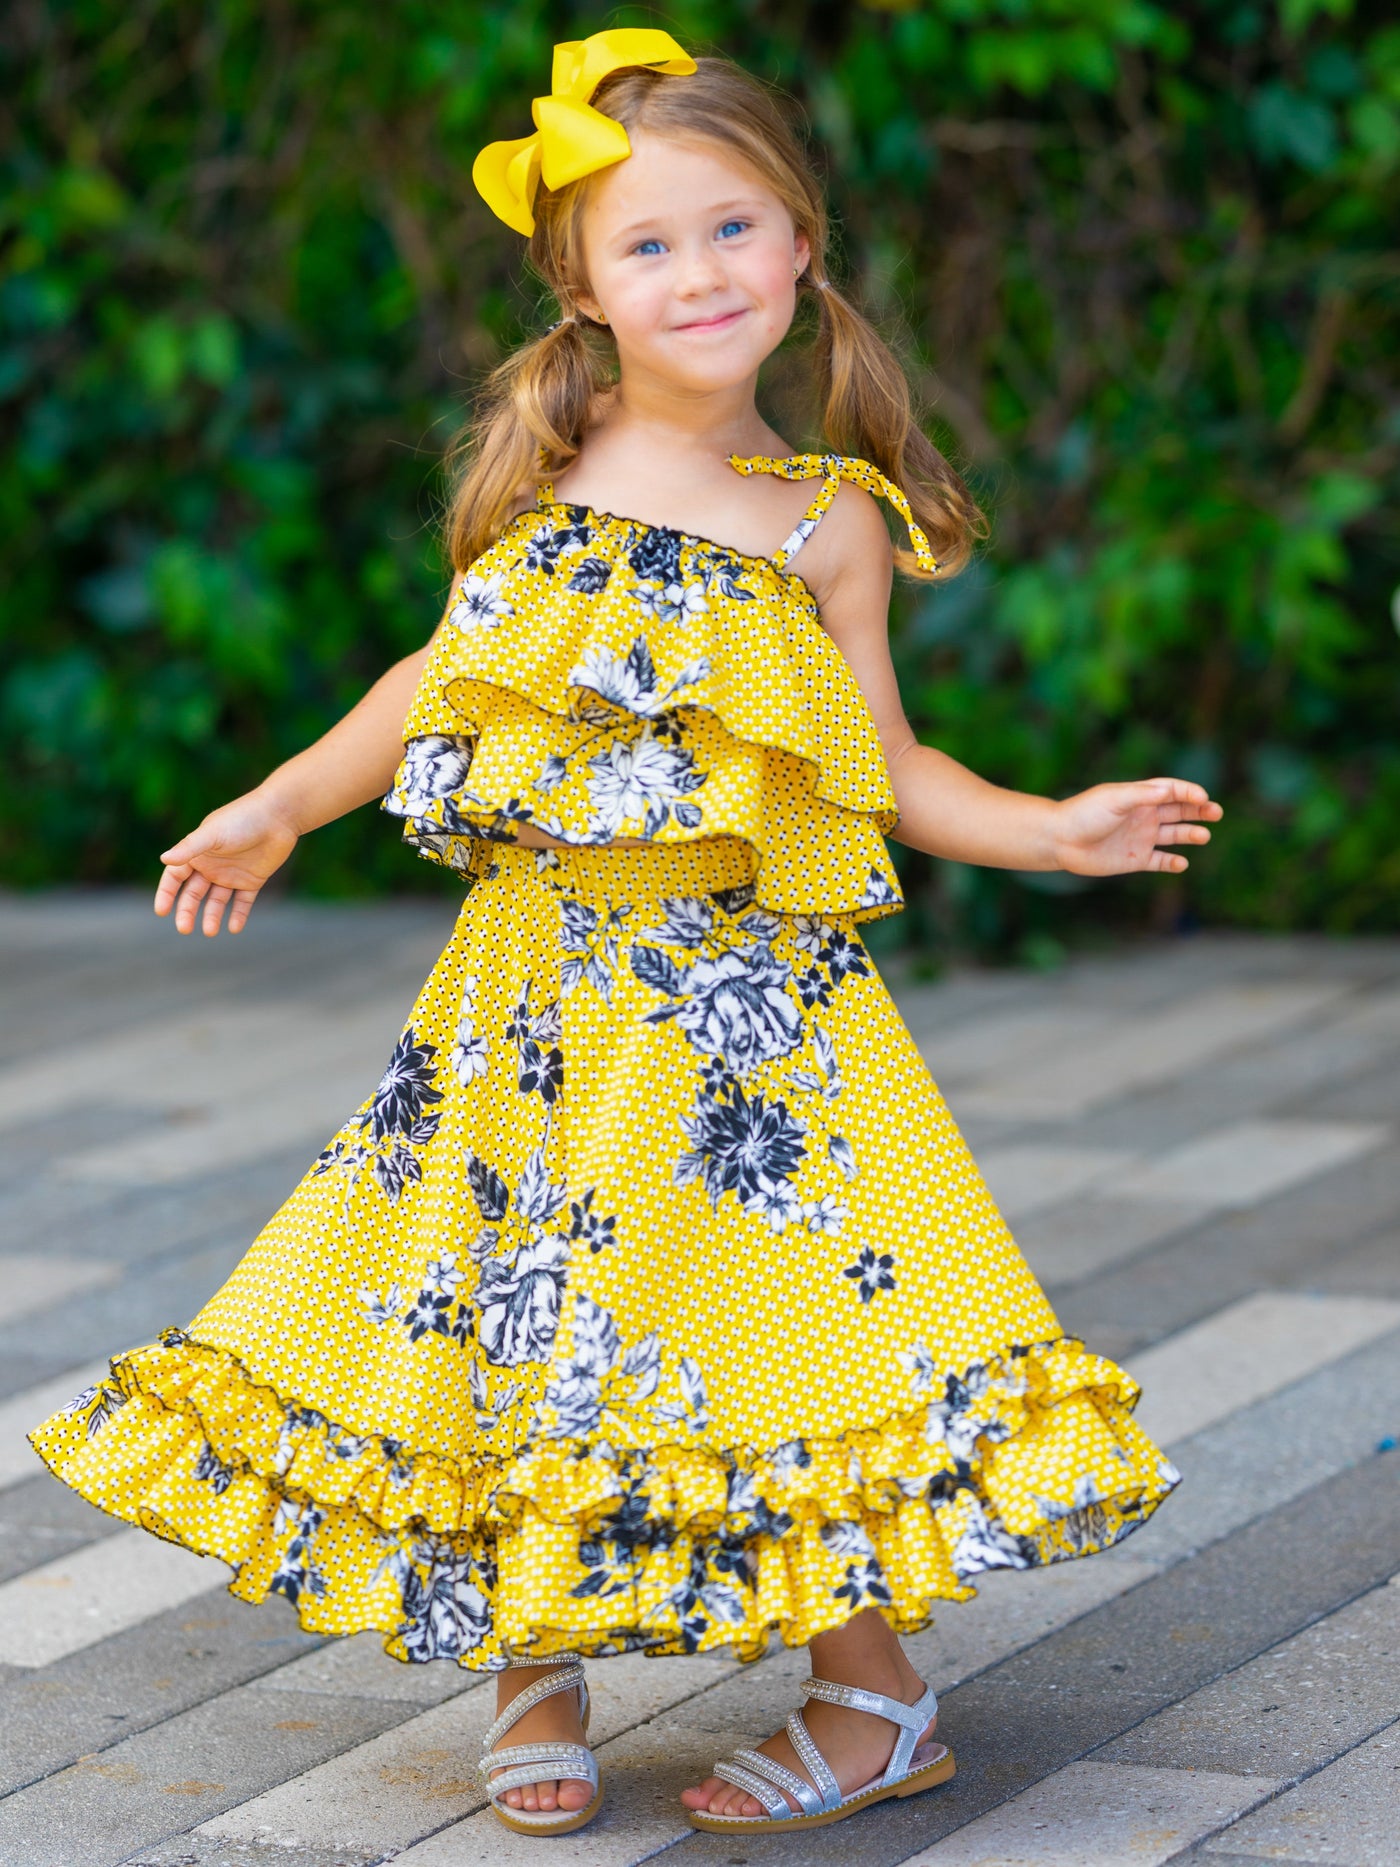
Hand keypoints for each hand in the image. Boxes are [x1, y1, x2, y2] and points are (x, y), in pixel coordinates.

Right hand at [154, 791, 300, 934]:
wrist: (278, 816)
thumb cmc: (241, 820)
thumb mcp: (212, 834)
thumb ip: (189, 848)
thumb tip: (163, 858)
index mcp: (197, 853)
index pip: (175, 877)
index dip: (167, 894)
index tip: (161, 911)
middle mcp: (211, 866)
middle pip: (193, 894)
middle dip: (187, 911)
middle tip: (184, 929)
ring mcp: (231, 874)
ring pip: (216, 901)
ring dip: (212, 916)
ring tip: (210, 931)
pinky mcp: (252, 880)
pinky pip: (242, 902)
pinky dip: (238, 915)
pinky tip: (234, 928)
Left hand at [1050, 778, 1221, 876]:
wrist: (1060, 840)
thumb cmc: (1085, 813)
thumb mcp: (1114, 798)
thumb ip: (1142, 795)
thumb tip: (1169, 791)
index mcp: (1139, 797)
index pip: (1172, 791)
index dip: (1189, 792)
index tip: (1203, 797)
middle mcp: (1144, 816)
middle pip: (1179, 811)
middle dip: (1199, 811)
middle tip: (1216, 813)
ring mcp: (1140, 838)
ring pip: (1174, 835)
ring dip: (1190, 835)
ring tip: (1203, 836)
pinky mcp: (1134, 859)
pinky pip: (1160, 861)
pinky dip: (1172, 863)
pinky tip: (1182, 863)